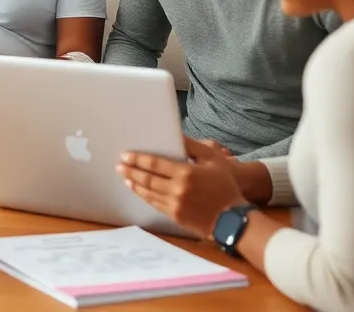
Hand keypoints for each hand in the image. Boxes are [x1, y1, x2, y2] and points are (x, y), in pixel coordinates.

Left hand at [117, 137, 247, 237]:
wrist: (233, 219)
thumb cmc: (225, 186)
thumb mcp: (213, 160)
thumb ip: (193, 146)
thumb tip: (176, 134)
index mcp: (186, 173)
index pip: (155, 164)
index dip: (138, 159)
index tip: (125, 155)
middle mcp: (177, 189)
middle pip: (147, 178)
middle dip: (131, 171)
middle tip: (119, 166)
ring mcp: (175, 205)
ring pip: (148, 193)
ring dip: (135, 184)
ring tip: (125, 177)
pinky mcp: (175, 217)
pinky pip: (155, 204)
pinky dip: (144, 196)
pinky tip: (139, 191)